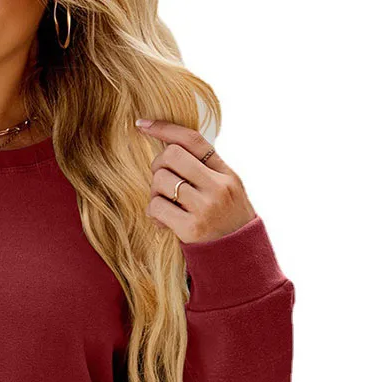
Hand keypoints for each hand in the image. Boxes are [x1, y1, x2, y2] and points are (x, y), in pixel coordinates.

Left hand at [134, 118, 255, 243]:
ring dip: (154, 193)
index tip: (142, 125)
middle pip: (171, 155)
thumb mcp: (226, 190)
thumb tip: (168, 149)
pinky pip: (157, 207)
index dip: (164, 128)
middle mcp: (218, 186)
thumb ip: (204, 171)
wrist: (239, 257)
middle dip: (157, 166)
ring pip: (161, 181)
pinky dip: (153, 213)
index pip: (193, 139)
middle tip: (161, 183)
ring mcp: (205, 207)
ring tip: (165, 206)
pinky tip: (163, 221)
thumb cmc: (226, 222)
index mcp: (226, 173)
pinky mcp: (192, 228)